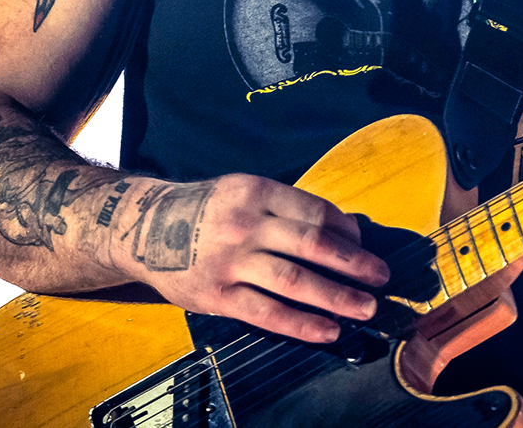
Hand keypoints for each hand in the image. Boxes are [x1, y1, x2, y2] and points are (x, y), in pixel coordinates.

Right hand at [116, 173, 390, 343]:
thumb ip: (287, 209)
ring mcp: (230, 261)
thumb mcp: (242, 192)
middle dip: (354, 264)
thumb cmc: (205, 210)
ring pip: (294, 281)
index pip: (314, 212)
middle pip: (312, 245)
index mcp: (255, 192)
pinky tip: (328, 330)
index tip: (365, 246)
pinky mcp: (217, 294)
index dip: (347, 232)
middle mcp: (244, 224)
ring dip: (336, 297)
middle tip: (381, 278)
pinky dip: (302, 323)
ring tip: (364, 308)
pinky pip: (267, 312)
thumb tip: (347, 230)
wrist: (142, 226)